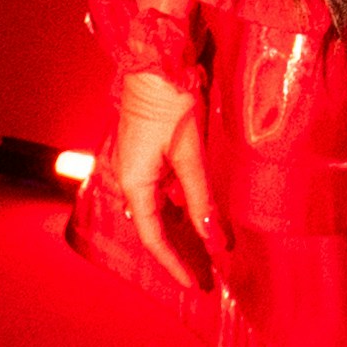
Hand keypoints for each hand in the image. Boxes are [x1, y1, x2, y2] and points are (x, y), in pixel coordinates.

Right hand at [105, 65, 215, 291]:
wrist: (157, 62)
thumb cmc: (170, 104)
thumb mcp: (190, 155)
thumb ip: (202, 200)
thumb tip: (216, 241)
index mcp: (134, 184)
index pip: (153, 237)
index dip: (174, 264)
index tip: (194, 285)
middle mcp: (131, 180)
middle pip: (155, 228)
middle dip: (180, 254)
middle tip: (206, 278)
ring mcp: (138, 168)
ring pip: (161, 212)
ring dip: (183, 233)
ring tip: (207, 254)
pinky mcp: (149, 155)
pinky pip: (164, 194)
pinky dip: (183, 210)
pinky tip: (201, 218)